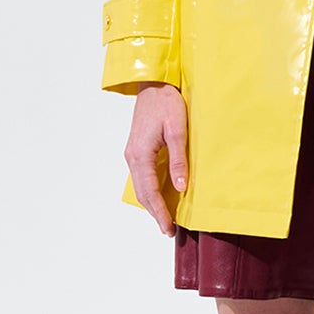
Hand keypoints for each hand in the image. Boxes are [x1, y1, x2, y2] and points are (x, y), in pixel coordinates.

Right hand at [125, 82, 187, 235]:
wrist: (154, 84)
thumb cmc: (167, 103)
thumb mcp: (178, 130)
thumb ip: (178, 160)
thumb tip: (180, 188)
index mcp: (140, 155)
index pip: (149, 192)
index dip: (160, 212)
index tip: (168, 228)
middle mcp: (132, 157)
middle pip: (142, 193)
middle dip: (154, 213)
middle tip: (168, 230)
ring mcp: (132, 153)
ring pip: (140, 186)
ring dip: (151, 203)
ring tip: (165, 218)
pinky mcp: (136, 149)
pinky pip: (142, 176)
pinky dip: (149, 190)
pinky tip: (160, 196)